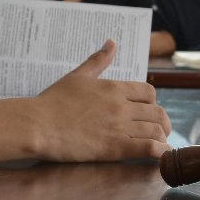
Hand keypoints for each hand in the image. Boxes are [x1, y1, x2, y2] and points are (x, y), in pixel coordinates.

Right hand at [33, 39, 171, 161]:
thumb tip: (111, 43)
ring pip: (156, 130)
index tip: (146, 111)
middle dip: (162, 122)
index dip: (151, 102)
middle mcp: (121, 106)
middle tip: (159, 131)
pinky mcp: (115, 148)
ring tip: (160, 146)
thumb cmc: (53, 101)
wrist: (37, 125)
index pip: (149, 92)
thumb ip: (98, 60)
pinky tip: (158, 157)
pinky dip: (158, 152)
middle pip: (157, 112)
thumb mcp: (78, 75)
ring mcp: (119, 127)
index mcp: (115, 88)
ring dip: (162, 138)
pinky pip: (149, 148)